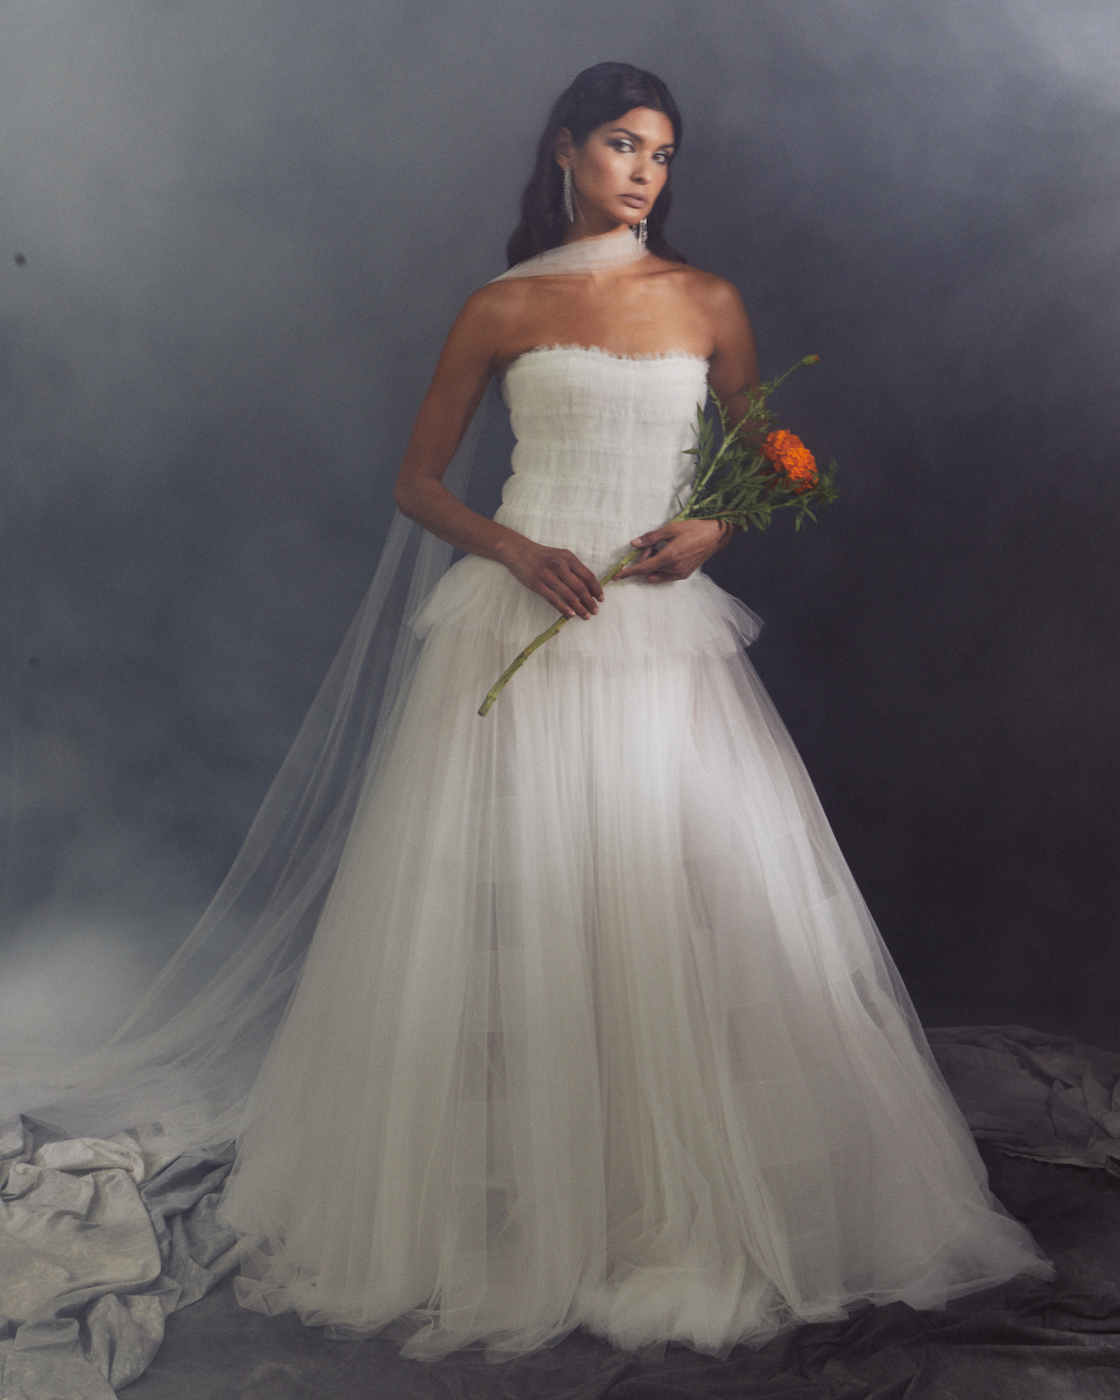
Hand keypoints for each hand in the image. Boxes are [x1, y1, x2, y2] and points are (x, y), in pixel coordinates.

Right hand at [498, 537, 604, 618]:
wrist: (518, 551)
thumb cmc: (543, 556)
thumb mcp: (560, 556)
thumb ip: (573, 569)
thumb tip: (588, 588)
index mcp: (568, 558)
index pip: (587, 576)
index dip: (596, 589)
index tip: (601, 599)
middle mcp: (559, 565)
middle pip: (579, 587)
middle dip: (589, 601)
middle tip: (595, 611)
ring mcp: (547, 575)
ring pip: (568, 595)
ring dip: (579, 608)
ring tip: (586, 615)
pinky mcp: (537, 584)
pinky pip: (553, 599)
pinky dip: (563, 608)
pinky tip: (571, 614)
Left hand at [615, 518, 732, 583]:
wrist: (715, 536)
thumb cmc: (694, 529)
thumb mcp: (671, 529)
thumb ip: (651, 538)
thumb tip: (633, 544)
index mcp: (669, 557)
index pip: (643, 568)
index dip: (628, 572)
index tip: (616, 576)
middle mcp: (674, 569)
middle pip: (648, 571)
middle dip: (645, 560)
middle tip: (653, 545)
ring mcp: (680, 574)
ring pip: (656, 575)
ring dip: (653, 565)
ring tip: (662, 549)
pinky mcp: (684, 575)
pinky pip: (665, 576)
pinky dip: (660, 568)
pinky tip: (668, 555)